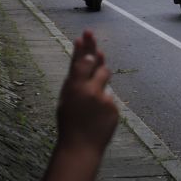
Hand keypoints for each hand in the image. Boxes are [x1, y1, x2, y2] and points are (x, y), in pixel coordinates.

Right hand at [56, 31, 117, 152]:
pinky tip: (96, 116)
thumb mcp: (66, 100)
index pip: (79, 62)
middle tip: (91, 33)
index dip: (82, 48)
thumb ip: (76, 81)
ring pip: (104, 77)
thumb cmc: (70, 123)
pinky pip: (109, 96)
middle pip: (96, 63)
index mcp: (74, 89)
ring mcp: (103, 98)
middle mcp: (89, 90)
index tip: (84, 35)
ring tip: (89, 94)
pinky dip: (103, 102)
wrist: (81, 147)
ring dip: (99, 76)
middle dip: (93, 48)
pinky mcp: (113, 106)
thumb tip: (86, 60)